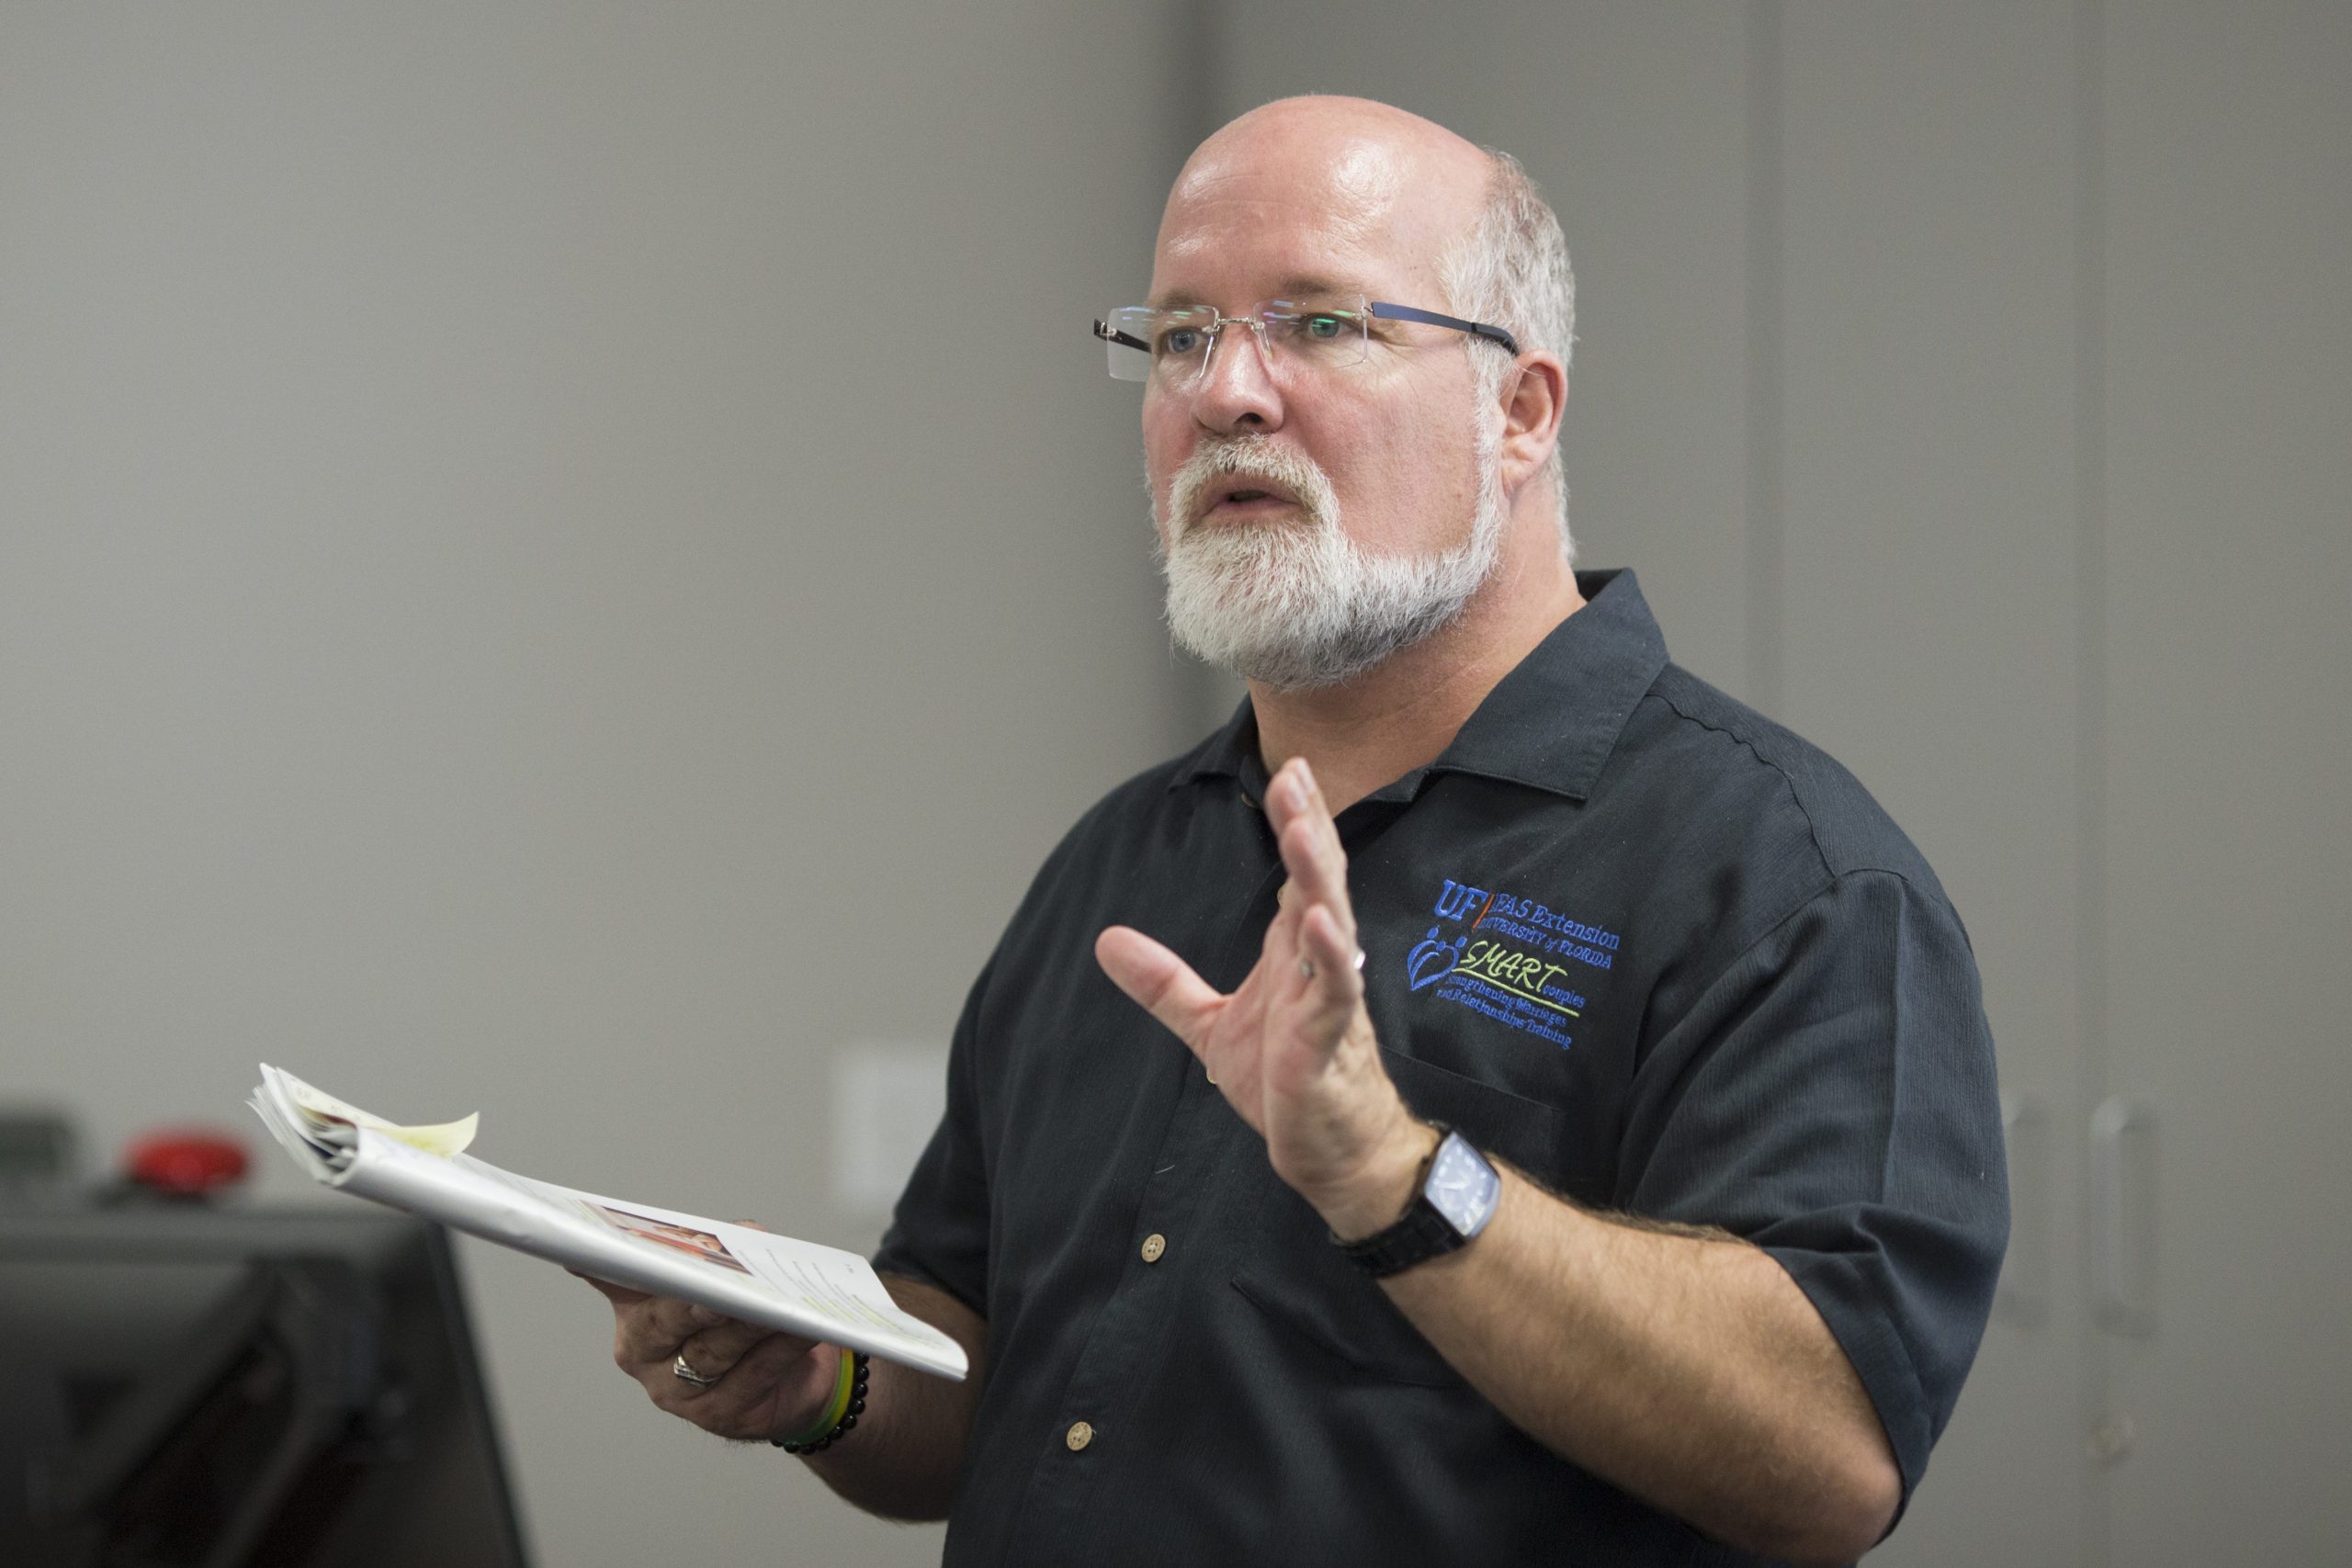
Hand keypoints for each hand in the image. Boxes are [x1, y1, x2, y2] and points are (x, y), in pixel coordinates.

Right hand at [579, 1272, 841, 1441]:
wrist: (793, 1373)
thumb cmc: (749, 1312)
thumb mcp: (733, 1272)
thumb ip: (728, 1249)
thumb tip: (744, 1236)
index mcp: (635, 1307)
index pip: (612, 1279)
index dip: (597, 1266)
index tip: (581, 1251)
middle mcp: (644, 1351)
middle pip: (663, 1322)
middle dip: (690, 1304)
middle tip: (716, 1290)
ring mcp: (675, 1390)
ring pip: (710, 1352)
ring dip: (745, 1326)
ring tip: (773, 1307)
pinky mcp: (718, 1415)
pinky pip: (751, 1376)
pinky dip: (779, 1349)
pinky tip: (799, 1330)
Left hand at [1095, 756, 1428, 1230]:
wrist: (1330, 1152)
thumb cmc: (1287, 1082)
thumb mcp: (1210, 1025)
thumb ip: (1164, 983)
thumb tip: (1106, 941)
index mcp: (1294, 951)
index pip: (1299, 873)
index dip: (1295, 823)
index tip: (1290, 773)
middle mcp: (1317, 963)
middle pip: (1319, 881)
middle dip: (1309, 827)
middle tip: (1298, 775)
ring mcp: (1329, 998)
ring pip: (1332, 922)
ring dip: (1318, 875)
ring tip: (1303, 829)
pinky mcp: (1331, 1041)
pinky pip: (1336, 990)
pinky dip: (1329, 956)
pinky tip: (1319, 923)